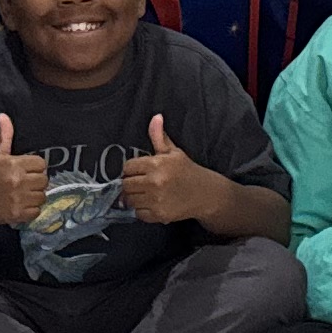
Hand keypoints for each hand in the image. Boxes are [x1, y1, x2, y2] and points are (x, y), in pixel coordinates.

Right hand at [0, 112, 47, 233]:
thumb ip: (4, 136)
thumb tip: (4, 115)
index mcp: (13, 164)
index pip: (40, 163)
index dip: (35, 167)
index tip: (26, 170)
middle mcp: (17, 181)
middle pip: (44, 180)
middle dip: (36, 181)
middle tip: (25, 182)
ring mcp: (18, 199)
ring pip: (42, 196)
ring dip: (35, 195)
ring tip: (24, 194)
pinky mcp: (18, 214)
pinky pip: (37, 211)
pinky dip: (32, 209)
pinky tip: (22, 204)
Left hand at [114, 114, 225, 228]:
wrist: (205, 194)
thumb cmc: (187, 171)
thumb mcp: (173, 152)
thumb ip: (159, 137)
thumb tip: (156, 117)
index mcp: (157, 164)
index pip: (128, 167)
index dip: (131, 169)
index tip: (137, 171)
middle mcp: (155, 182)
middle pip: (126, 185)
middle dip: (130, 184)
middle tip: (139, 183)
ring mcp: (156, 200)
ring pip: (130, 200)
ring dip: (134, 197)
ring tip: (144, 193)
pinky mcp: (159, 215)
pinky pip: (138, 214)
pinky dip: (141, 210)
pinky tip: (151, 203)